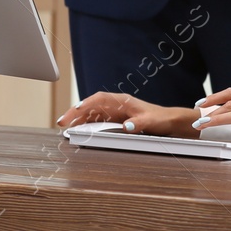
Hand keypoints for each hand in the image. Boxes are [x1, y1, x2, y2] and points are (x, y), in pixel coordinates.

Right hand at [56, 91, 194, 136]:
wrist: (168, 122)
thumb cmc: (160, 118)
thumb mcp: (151, 121)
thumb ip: (138, 123)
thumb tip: (126, 127)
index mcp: (122, 101)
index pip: (99, 99)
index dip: (85, 104)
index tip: (74, 111)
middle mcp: (116, 105)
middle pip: (91, 106)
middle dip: (75, 113)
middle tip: (61, 123)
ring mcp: (114, 113)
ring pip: (91, 114)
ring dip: (78, 120)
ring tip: (65, 128)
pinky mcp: (115, 121)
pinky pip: (97, 122)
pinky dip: (86, 125)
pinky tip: (79, 131)